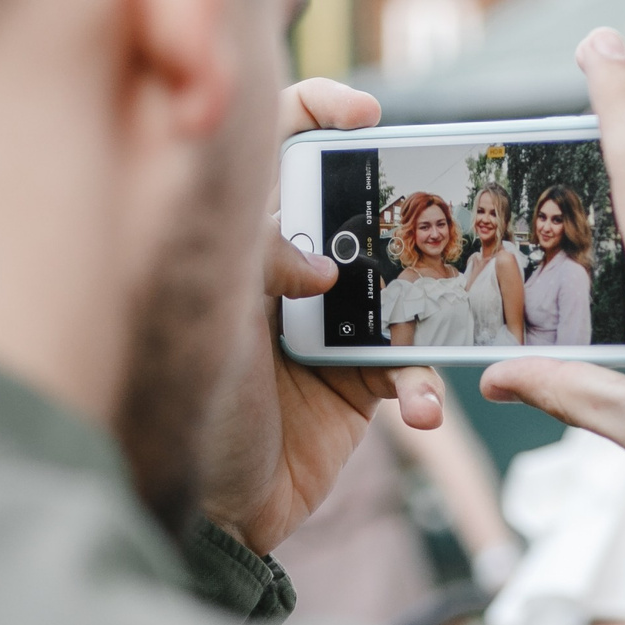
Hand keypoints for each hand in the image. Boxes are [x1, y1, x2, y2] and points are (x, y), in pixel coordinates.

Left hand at [199, 79, 442, 555]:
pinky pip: (412, 366)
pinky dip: (427, 387)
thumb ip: (260, 260)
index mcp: (238, 236)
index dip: (316, 110)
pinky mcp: (359, 383)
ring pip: (401, 287)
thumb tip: (325, 265)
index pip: (272, 144)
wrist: (204, 515)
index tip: (364, 114)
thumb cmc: (183, 404)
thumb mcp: (206, 311)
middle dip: (407, 208)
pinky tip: (424, 411)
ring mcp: (327, 325)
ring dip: (431, 309)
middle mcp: (286, 271)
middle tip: (439, 215)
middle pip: (359, 208)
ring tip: (441, 326)